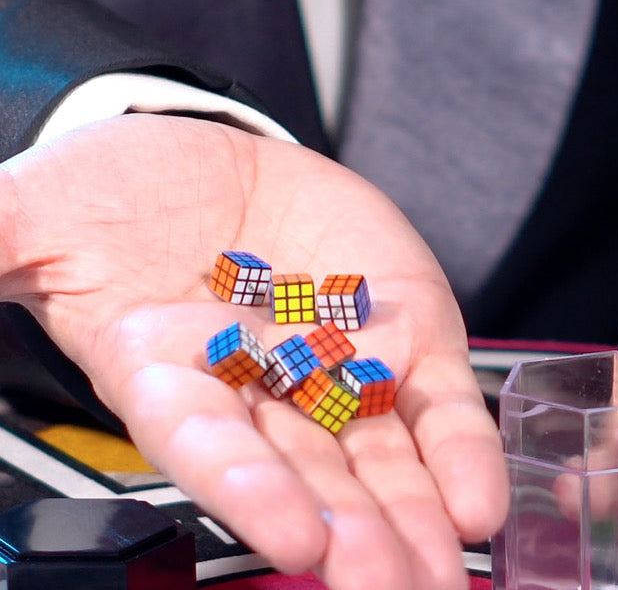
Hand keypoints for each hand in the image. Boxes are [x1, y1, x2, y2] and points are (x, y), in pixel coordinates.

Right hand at [0, 113, 506, 589]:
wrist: (208, 162)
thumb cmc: (117, 193)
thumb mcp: (41, 213)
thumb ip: (0, 246)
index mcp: (171, 372)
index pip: (206, 444)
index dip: (244, 489)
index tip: (293, 538)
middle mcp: (259, 386)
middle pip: (307, 475)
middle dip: (352, 533)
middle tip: (394, 588)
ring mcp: (336, 361)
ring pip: (380, 453)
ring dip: (415, 512)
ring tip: (449, 566)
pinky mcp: (395, 326)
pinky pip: (431, 395)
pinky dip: (457, 443)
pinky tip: (480, 496)